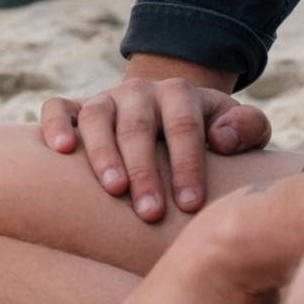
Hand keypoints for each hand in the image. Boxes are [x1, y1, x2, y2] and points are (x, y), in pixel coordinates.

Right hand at [42, 56, 273, 221]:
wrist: (168, 114)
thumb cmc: (210, 135)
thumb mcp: (240, 127)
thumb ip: (247, 127)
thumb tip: (221, 139)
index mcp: (180, 93)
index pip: (183, 126)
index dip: (187, 165)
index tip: (190, 205)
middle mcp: (140, 92)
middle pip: (138, 127)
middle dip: (145, 171)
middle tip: (150, 212)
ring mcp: (105, 99)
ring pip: (97, 117)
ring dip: (103, 154)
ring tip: (113, 190)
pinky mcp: (76, 108)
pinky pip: (57, 108)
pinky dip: (55, 125)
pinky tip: (62, 150)